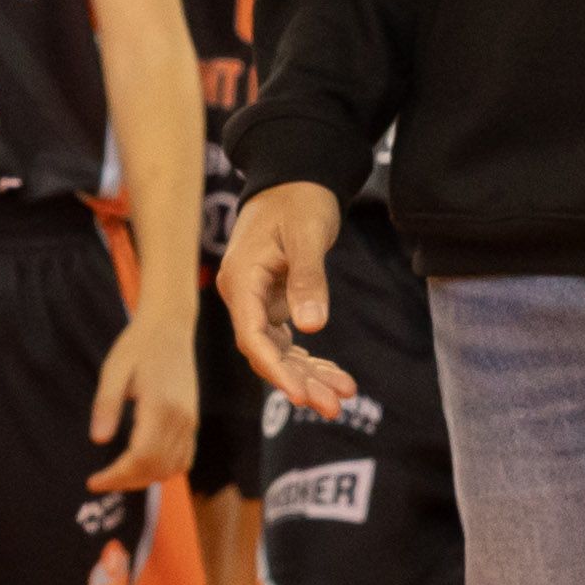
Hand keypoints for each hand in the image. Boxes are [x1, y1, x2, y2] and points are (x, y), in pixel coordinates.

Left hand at [88, 306, 197, 494]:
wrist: (170, 326)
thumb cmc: (137, 345)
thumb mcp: (113, 370)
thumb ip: (106, 404)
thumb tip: (98, 440)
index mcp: (160, 406)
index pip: (141, 458)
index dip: (117, 476)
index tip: (93, 481)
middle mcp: (181, 419)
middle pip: (156, 469)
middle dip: (126, 482)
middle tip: (100, 481)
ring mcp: (191, 421)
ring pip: (172, 468)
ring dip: (144, 480)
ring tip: (117, 476)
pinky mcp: (193, 421)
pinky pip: (185, 459)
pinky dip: (164, 470)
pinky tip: (142, 466)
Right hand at [220, 181, 350, 419]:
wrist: (294, 177)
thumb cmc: (299, 199)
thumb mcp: (307, 234)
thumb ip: (308, 279)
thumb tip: (312, 327)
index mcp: (241, 280)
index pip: (253, 336)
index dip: (276, 369)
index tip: (301, 395)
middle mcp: (243, 296)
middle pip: (266, 352)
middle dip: (300, 382)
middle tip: (335, 407)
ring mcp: (256, 301)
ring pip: (279, 351)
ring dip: (309, 376)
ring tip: (343, 397)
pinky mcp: (273, 302)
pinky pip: (289, 341)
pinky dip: (311, 360)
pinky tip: (337, 378)